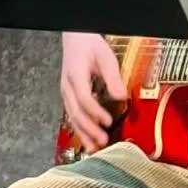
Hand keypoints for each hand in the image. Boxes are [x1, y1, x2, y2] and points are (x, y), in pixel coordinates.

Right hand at [60, 32, 126, 151]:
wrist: (75, 39)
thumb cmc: (90, 46)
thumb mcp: (105, 57)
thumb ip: (113, 78)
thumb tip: (122, 98)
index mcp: (75, 75)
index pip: (84, 98)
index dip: (95, 112)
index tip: (108, 121)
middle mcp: (67, 87)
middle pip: (76, 112)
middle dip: (89, 129)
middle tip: (103, 141)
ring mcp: (66, 93)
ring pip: (72, 117)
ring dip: (83, 133)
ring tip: (94, 148)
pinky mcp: (69, 97)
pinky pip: (72, 116)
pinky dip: (80, 129)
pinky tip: (88, 140)